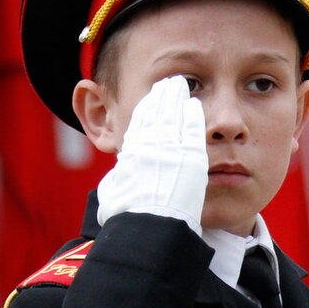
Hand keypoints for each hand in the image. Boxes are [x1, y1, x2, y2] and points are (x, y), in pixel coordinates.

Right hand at [96, 75, 207, 233]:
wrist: (150, 224)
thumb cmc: (129, 215)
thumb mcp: (113, 194)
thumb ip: (117, 182)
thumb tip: (115, 180)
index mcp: (131, 152)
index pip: (139, 122)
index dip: (146, 107)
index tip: (151, 97)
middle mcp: (150, 145)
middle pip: (157, 112)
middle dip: (163, 95)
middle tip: (169, 83)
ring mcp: (172, 148)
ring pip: (174, 115)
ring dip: (177, 98)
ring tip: (180, 86)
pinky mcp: (192, 156)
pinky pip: (192, 129)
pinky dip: (192, 115)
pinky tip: (195, 105)